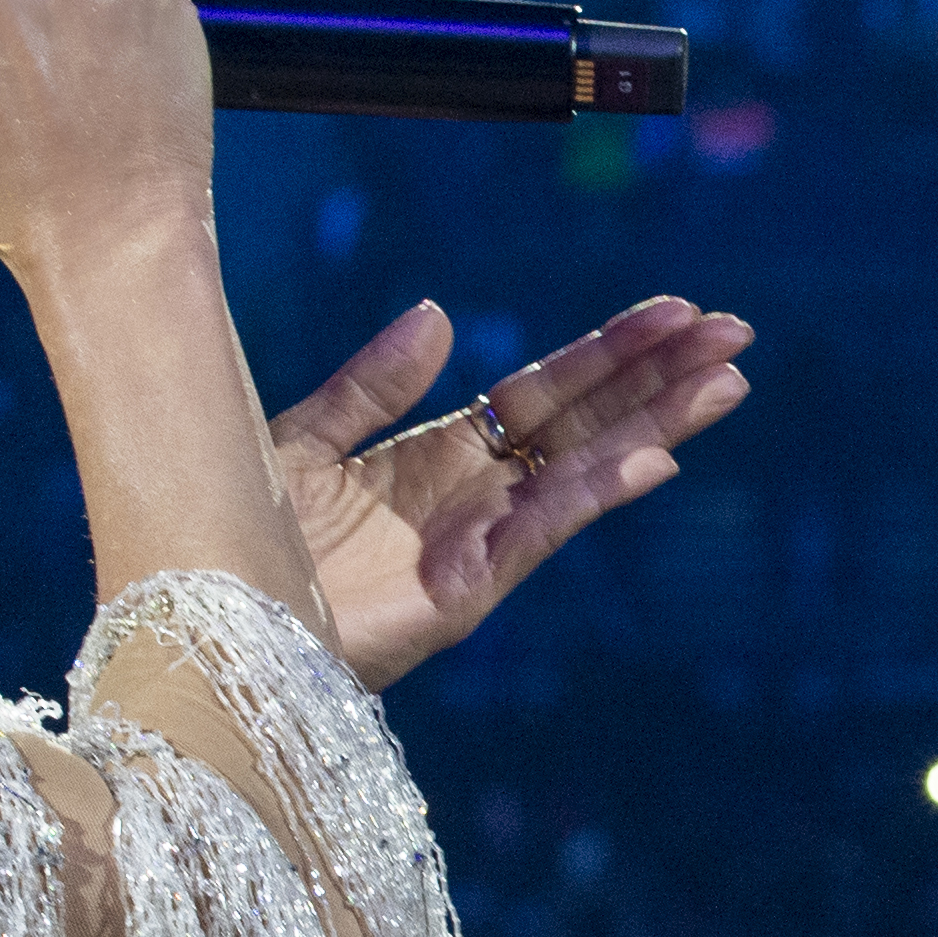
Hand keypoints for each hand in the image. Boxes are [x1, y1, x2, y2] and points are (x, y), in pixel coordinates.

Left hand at [269, 294, 755, 688]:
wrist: (202, 625)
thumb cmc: (238, 542)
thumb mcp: (304, 441)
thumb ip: (371, 385)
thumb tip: (438, 314)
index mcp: (440, 457)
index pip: (547, 394)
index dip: (609, 352)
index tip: (675, 312)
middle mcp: (472, 499)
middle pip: (587, 425)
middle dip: (659, 380)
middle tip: (734, 330)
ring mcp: (474, 546)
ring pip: (584, 471)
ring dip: (657, 426)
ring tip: (726, 383)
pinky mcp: (460, 595)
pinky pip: (538, 532)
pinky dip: (593, 494)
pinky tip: (653, 459)